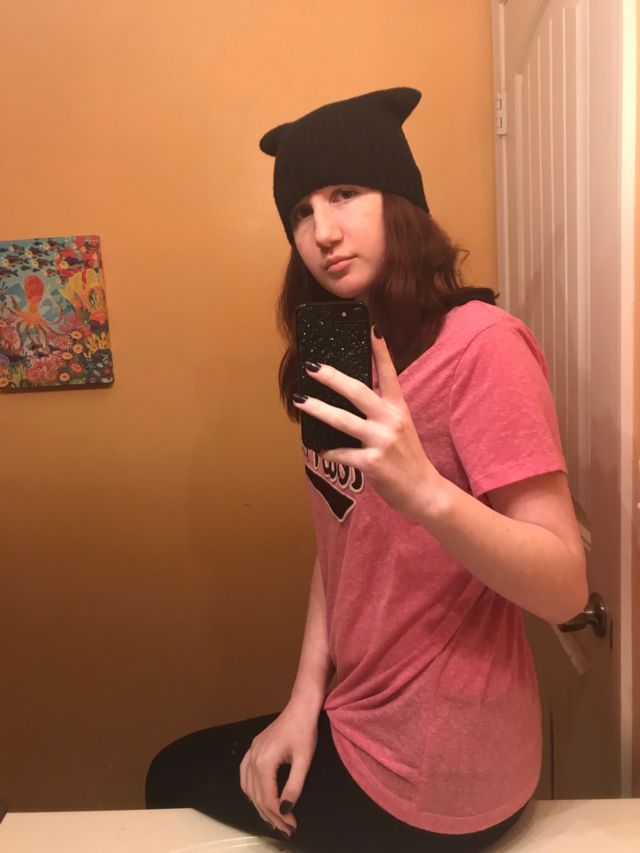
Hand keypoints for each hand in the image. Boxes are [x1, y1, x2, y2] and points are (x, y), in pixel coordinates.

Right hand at [239, 703, 318, 838]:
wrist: (301, 707)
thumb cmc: (305, 731)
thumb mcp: (304, 761)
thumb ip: (294, 787)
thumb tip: (285, 810)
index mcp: (264, 762)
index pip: (269, 798)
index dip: (280, 816)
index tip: (293, 826)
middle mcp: (253, 758)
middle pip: (257, 796)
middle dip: (271, 816)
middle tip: (286, 829)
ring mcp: (251, 752)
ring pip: (248, 788)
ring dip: (259, 806)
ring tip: (273, 819)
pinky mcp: (253, 748)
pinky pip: (244, 775)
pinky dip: (250, 790)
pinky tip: (258, 797)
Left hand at [293, 328, 442, 521]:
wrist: (424, 490)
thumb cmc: (406, 457)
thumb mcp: (400, 427)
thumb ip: (380, 411)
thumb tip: (349, 396)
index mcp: (398, 408)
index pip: (389, 373)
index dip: (380, 351)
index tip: (371, 329)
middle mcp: (391, 420)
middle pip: (357, 391)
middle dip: (332, 377)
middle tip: (312, 367)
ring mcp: (381, 441)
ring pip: (343, 420)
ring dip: (318, 409)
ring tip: (300, 401)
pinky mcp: (372, 463)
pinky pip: (341, 453)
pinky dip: (328, 451)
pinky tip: (318, 448)